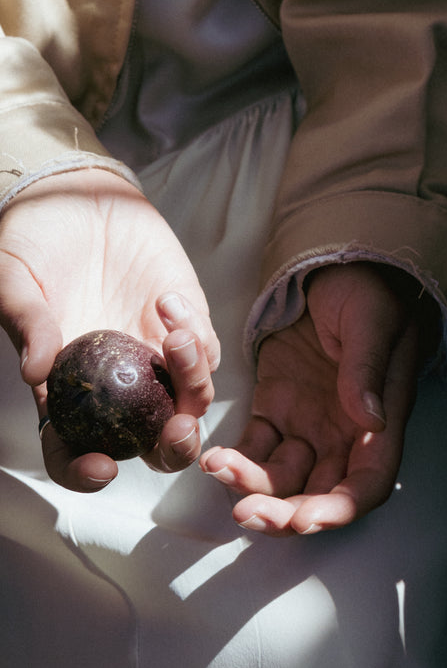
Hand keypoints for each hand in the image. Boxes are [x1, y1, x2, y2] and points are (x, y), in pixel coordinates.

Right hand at [0, 169, 218, 489]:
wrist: (75, 198)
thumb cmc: (34, 244)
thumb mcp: (15, 280)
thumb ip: (27, 324)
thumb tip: (36, 372)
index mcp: (66, 392)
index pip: (73, 449)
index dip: (83, 470)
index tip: (100, 468)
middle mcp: (116, 387)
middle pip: (152, 442)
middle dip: (171, 448)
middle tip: (175, 430)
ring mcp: (155, 358)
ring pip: (190, 399)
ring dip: (193, 383)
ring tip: (176, 336)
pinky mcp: (185, 322)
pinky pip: (207, 348)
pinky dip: (198, 337)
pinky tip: (168, 301)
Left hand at [200, 262, 418, 535]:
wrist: (336, 263)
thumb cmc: (367, 290)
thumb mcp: (372, 321)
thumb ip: (367, 368)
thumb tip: (370, 420)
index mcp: (381, 419)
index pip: (368, 482)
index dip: (340, 509)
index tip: (305, 518)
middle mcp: (345, 432)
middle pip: (320, 492)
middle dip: (287, 513)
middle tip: (251, 513)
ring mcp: (309, 422)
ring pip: (283, 477)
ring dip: (254, 488)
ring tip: (221, 470)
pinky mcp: (277, 405)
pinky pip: (256, 447)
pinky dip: (236, 460)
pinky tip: (214, 456)